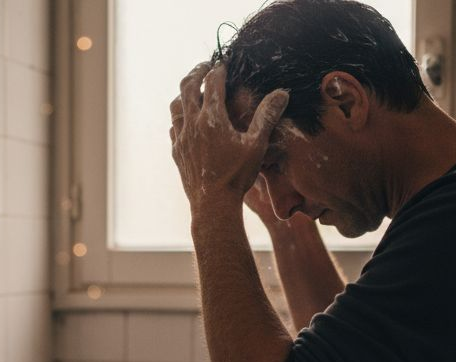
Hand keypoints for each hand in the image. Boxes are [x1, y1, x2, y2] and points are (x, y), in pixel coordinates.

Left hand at [169, 62, 287, 219]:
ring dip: (184, 93)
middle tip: (205, 66)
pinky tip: (186, 119)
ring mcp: (181, 138)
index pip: (213, 82)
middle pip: (188, 87)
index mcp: (212, 118)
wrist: (213, 205)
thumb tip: (282, 93)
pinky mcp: (177, 151)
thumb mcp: (256, 145)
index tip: (224, 63)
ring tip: (192, 89)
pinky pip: (173, 126)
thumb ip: (267, 116)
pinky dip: (179, 116)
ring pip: (176, 105)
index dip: (219, 69)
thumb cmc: (237, 175)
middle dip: (197, 72)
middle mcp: (192, 124)